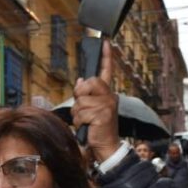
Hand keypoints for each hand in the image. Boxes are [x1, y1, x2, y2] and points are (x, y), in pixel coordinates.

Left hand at [71, 40, 119, 162]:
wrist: (106, 146)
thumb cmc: (97, 128)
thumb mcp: (92, 109)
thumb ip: (87, 95)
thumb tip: (80, 81)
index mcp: (107, 93)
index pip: (106, 71)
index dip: (106, 57)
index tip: (105, 42)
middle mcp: (110, 96)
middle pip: (88, 83)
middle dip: (79, 96)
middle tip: (83, 109)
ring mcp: (107, 105)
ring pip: (81, 101)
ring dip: (78, 114)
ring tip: (86, 122)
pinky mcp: (103, 114)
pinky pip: (81, 113)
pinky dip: (79, 122)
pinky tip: (87, 127)